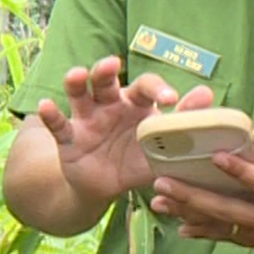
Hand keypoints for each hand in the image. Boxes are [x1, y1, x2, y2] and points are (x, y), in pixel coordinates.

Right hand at [32, 58, 213, 203]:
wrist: (105, 188)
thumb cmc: (137, 160)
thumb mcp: (161, 147)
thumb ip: (182, 122)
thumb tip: (208, 96)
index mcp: (136, 105)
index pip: (145, 86)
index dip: (158, 89)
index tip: (171, 100)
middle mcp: (109, 105)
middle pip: (106, 81)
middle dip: (106, 70)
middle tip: (112, 65)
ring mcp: (86, 120)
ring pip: (79, 94)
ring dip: (76, 83)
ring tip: (76, 75)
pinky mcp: (68, 139)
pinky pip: (58, 125)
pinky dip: (50, 115)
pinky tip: (45, 106)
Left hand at [152, 152, 253, 253]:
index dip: (239, 171)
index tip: (214, 157)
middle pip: (227, 209)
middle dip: (192, 196)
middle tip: (162, 184)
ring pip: (221, 225)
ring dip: (188, 214)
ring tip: (159, 204)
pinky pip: (229, 237)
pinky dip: (205, 232)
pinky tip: (183, 229)